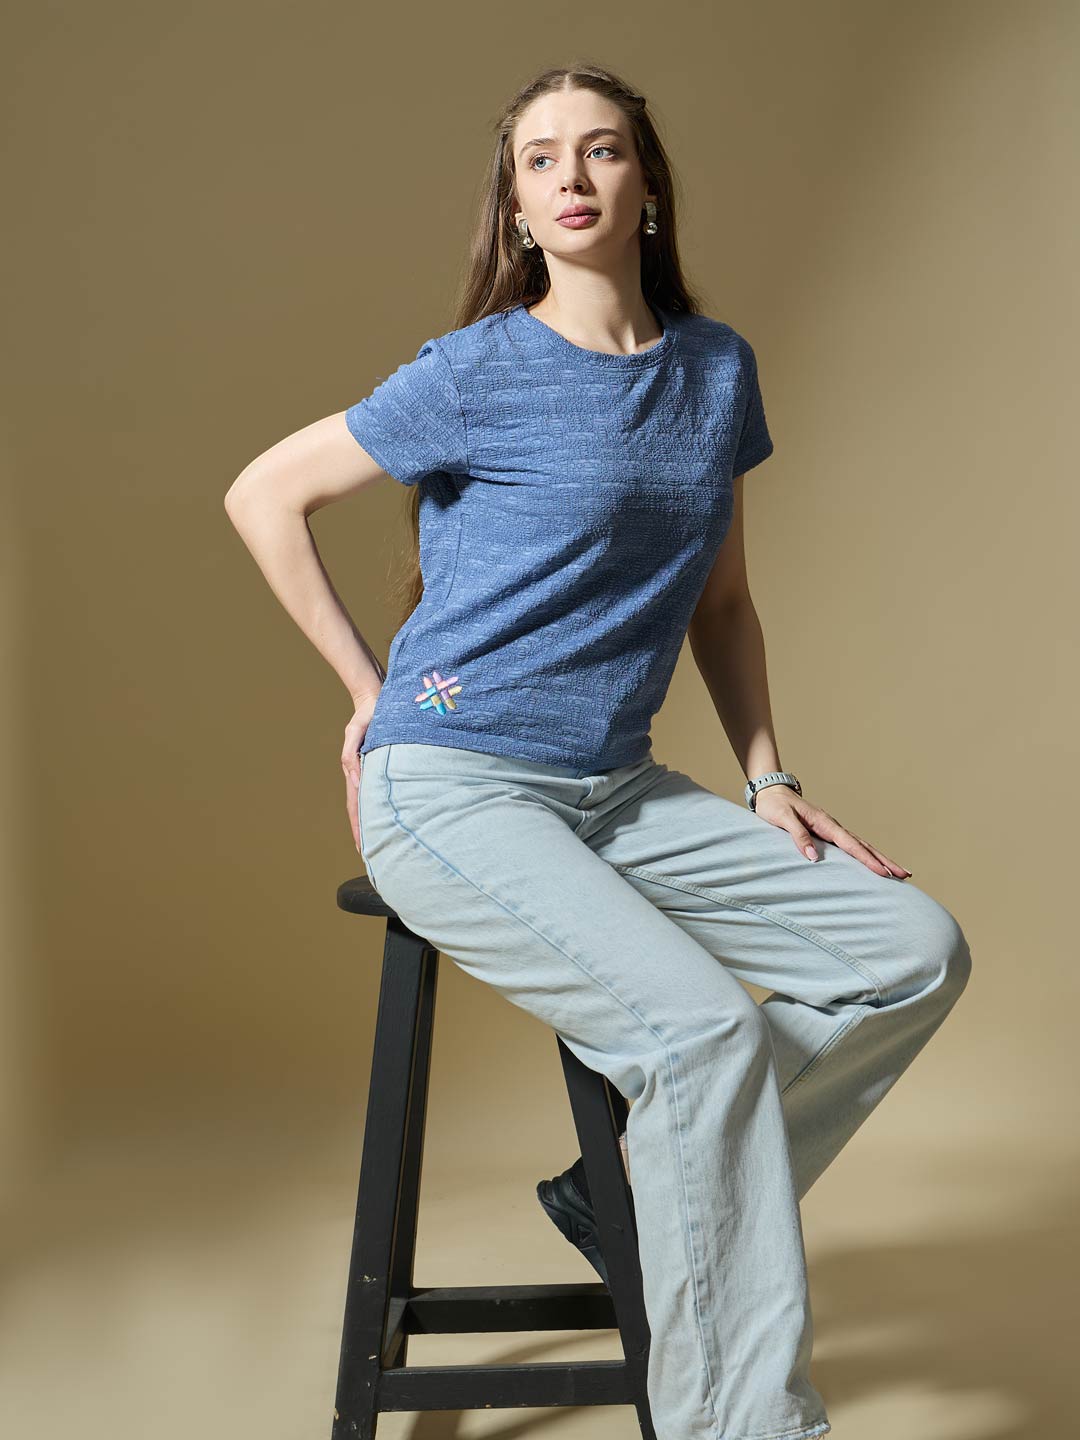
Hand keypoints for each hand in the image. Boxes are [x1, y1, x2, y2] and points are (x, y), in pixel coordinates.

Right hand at [341, 691, 378, 852]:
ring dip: (377, 823)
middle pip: (364, 810)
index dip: (359, 828)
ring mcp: (374, 771)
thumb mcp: (356, 732)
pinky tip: (395, 817)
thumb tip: (355, 779)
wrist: (377, 700)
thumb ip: (352, 754)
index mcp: (355, 771)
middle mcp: (364, 775)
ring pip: (375, 803)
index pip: (357, 806)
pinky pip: (386, 790)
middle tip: (373, 857)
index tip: (361, 848)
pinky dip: (388, 806)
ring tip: (384, 843)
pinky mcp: (386, 764)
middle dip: (367, 834)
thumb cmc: (367, 715)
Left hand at [752, 785, 911, 878]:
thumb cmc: (774, 805)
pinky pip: (851, 846)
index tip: (884, 873)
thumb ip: (798, 836)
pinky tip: (873, 863)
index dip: (867, 860)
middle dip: (885, 861)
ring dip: (880, 859)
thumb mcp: (783, 819)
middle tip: (906, 875)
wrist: (771, 791)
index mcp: (825, 823)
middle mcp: (833, 826)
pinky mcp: (828, 833)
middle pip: (864, 846)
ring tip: (899, 872)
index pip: (851, 845)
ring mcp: (832, 829)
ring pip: (861, 846)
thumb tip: (813, 859)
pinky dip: (866, 855)